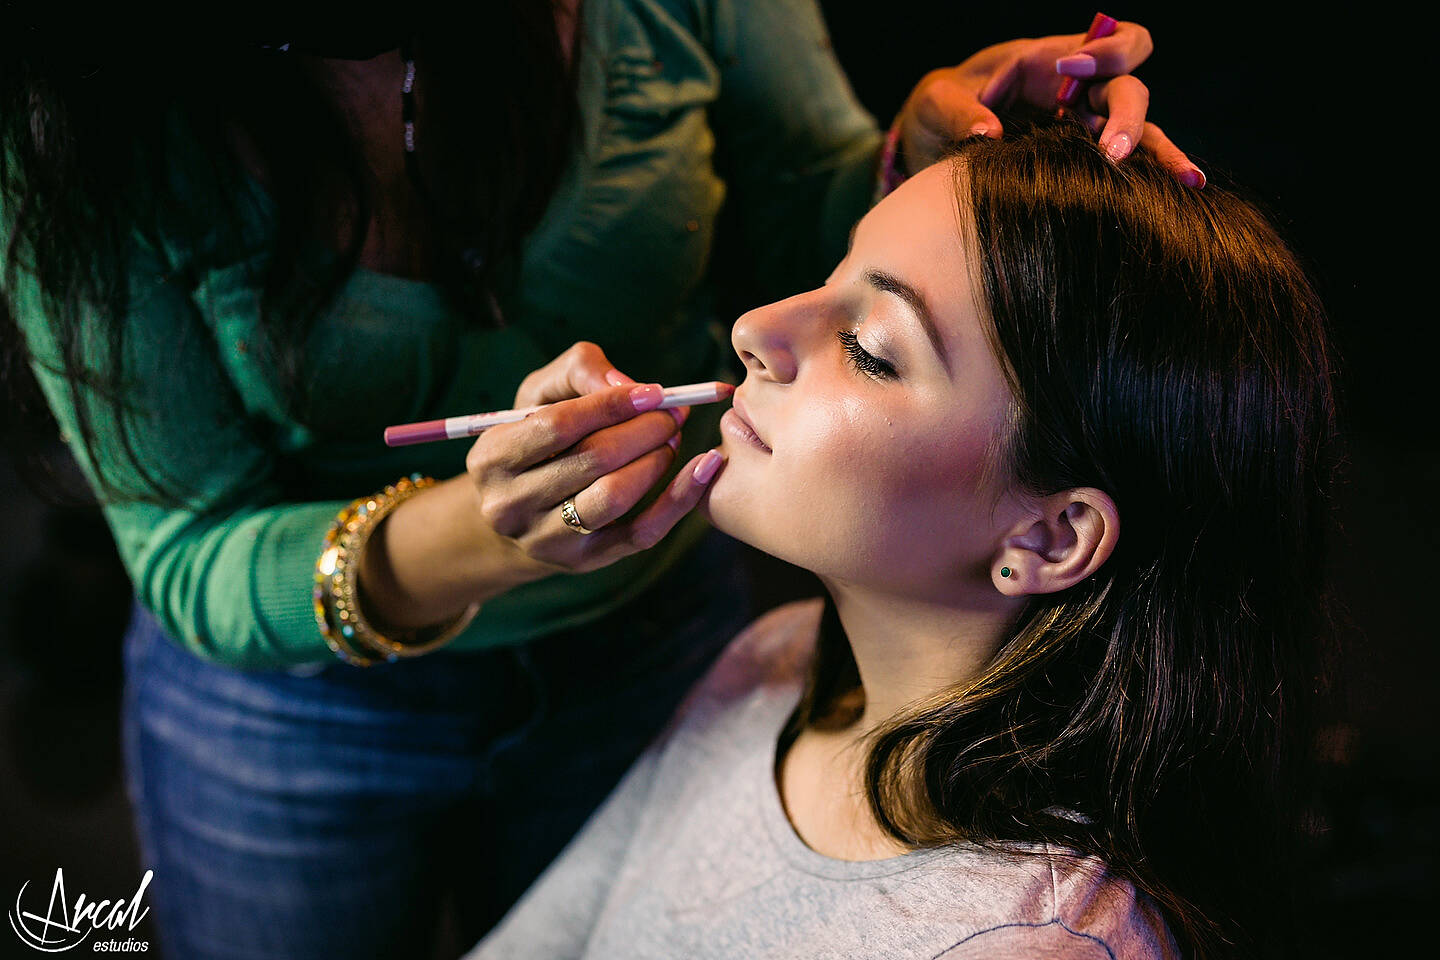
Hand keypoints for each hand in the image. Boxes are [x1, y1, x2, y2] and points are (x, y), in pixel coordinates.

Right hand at [464, 341, 722, 575]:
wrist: (515, 512)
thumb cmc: (535, 438)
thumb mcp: (540, 394)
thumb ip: (579, 370)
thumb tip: (627, 384)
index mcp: (491, 458)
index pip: (556, 426)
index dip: (610, 405)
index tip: (654, 392)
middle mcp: (510, 505)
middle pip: (591, 461)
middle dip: (643, 430)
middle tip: (674, 412)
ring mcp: (546, 540)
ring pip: (614, 498)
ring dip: (655, 461)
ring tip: (672, 438)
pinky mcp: (584, 562)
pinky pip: (640, 533)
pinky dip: (679, 500)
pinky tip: (704, 468)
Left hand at [894, 22, 1203, 187]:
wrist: (933, 141)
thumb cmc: (939, 108)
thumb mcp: (936, 102)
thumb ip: (959, 111)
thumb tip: (987, 135)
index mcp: (1050, 63)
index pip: (1106, 42)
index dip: (1104, 52)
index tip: (1073, 72)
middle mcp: (1079, 94)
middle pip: (1128, 88)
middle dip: (1126, 113)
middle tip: (1113, 150)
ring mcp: (1085, 131)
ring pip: (1139, 132)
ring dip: (1159, 151)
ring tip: (1184, 178)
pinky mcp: (1081, 165)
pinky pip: (1124, 168)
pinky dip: (1150, 178)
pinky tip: (1180, 194)